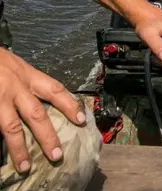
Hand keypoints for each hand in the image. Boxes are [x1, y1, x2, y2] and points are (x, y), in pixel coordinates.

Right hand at [0, 48, 85, 172]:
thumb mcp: (17, 67)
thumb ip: (28, 84)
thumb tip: (44, 106)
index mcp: (28, 76)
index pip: (56, 90)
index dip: (70, 105)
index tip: (82, 120)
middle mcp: (16, 87)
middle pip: (36, 114)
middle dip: (48, 136)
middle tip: (57, 154)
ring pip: (12, 127)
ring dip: (19, 149)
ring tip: (25, 166)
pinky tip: (2, 158)